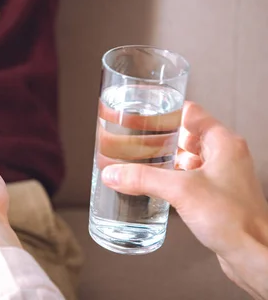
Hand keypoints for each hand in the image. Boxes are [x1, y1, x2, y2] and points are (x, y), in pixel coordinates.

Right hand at [101, 102, 267, 296]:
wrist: (253, 254)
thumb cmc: (234, 219)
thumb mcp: (181, 191)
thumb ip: (144, 178)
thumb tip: (113, 173)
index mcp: (222, 142)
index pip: (190, 113)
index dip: (165, 111)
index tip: (141, 113)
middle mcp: (224, 155)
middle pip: (185, 135)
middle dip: (158, 138)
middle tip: (132, 139)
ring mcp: (221, 176)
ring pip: (186, 158)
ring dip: (163, 160)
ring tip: (136, 161)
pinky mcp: (216, 195)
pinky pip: (188, 179)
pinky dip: (170, 179)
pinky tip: (153, 186)